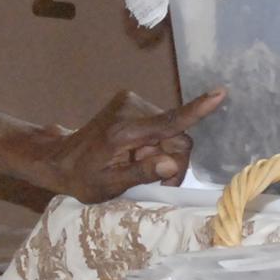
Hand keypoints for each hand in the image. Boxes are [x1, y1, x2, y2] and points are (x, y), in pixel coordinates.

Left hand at [34, 88, 225, 201]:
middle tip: (155, 181)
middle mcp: (130, 109)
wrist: (59, 159)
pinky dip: (155, 143)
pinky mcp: (132, 101)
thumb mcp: (109, 185)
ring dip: (162, 152)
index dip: (197, 110)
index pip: (168, 122)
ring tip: (137, 166)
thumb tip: (171, 164)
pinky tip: (136, 154)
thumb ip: (141, 173)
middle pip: (176, 134)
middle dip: (172, 160)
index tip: (220, 94)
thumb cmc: (82, 177)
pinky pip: (160, 124)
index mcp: (124, 131)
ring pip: (170, 131)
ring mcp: (131, 101)